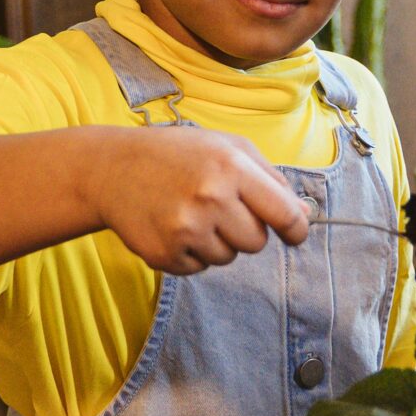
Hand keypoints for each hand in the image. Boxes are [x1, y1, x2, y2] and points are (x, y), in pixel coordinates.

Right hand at [88, 128, 308, 273]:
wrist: (112, 169)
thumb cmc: (178, 155)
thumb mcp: (227, 147)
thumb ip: (270, 177)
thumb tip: (303, 215)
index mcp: (231, 167)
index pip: (284, 213)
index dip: (296, 229)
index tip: (295, 234)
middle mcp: (210, 198)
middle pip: (257, 242)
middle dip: (245, 229)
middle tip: (218, 207)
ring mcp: (185, 229)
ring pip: (228, 258)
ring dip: (217, 241)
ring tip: (190, 213)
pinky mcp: (165, 255)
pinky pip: (199, 268)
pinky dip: (191, 253)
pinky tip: (172, 226)